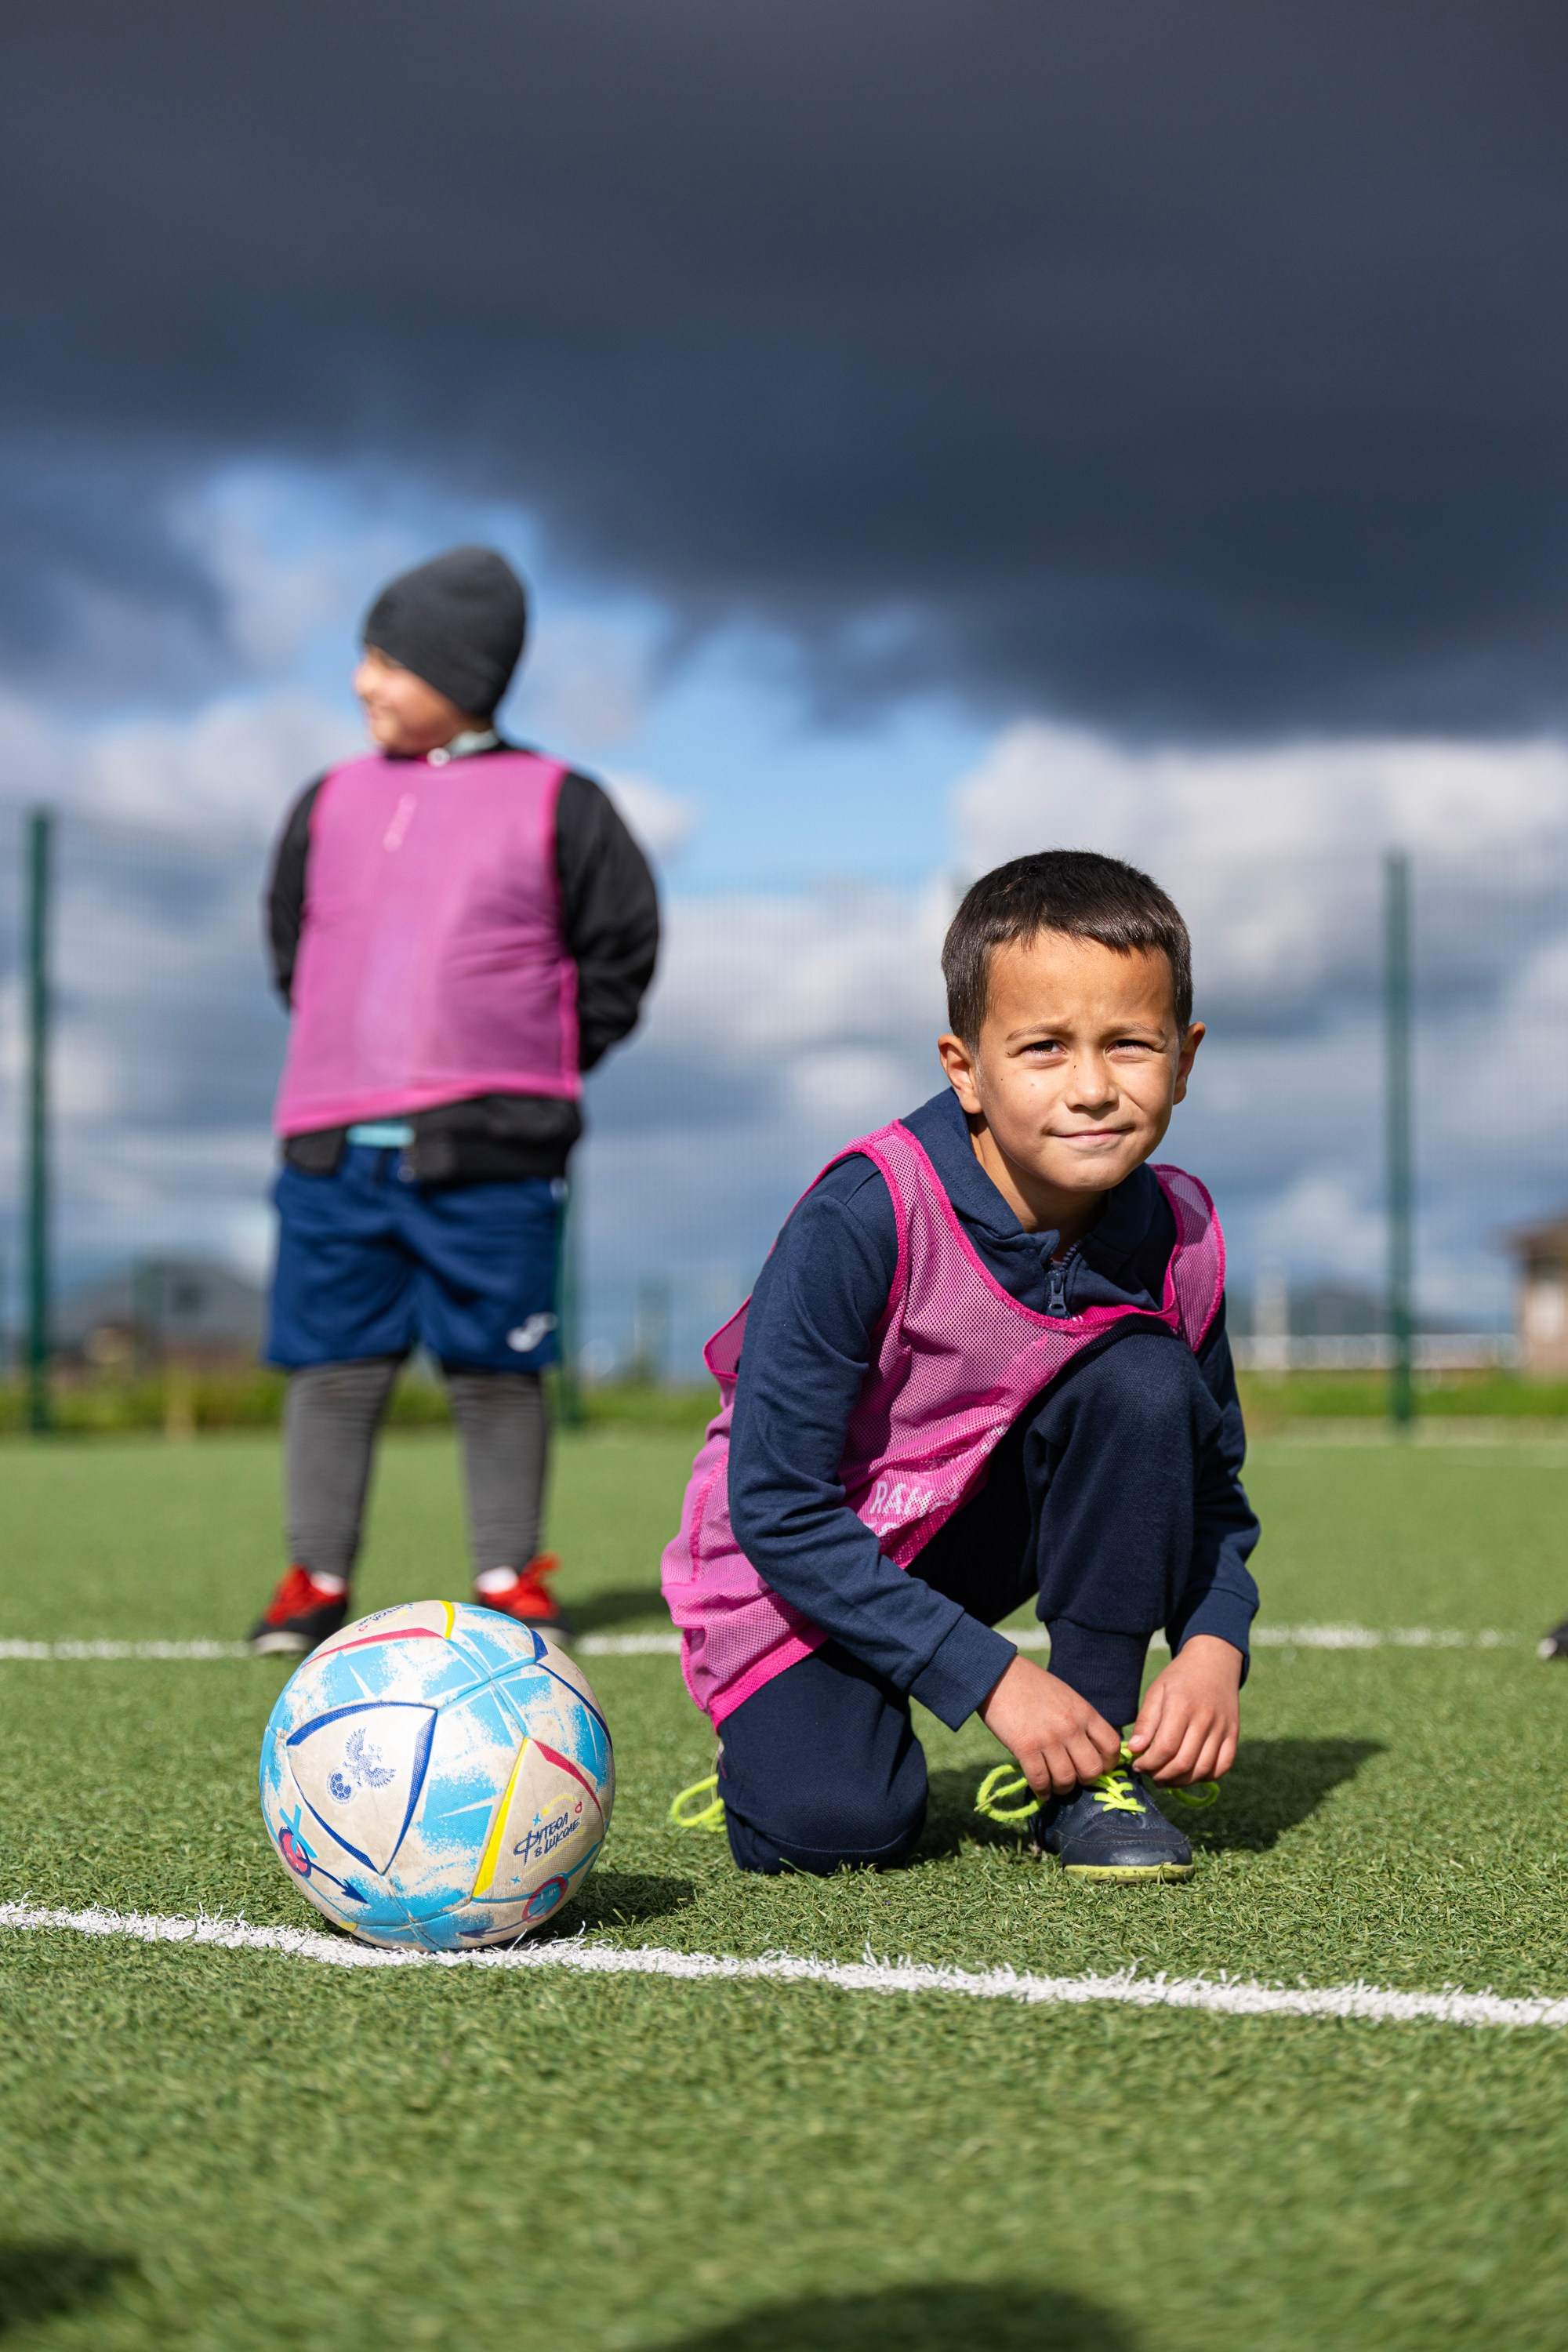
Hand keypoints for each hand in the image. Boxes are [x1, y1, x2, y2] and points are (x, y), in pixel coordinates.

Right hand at [977, 1655, 1122, 1796]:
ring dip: (1062, 1788)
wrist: (1000, 1675)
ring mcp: (1048, 1739)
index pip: (1112, 1746)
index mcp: (1084, 1712)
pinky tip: (1041, 1791)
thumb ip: (1081, 1721)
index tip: (1098, 1767)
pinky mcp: (1025, 1748)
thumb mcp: (1067, 1697)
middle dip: (1085, 1780)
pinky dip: (1042, 1791)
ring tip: (1055, 1786)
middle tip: (1075, 1778)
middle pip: (1092, 1770)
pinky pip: (1040, 1780)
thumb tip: (1089, 1749)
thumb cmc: (1033, 1685)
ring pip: (1066, 1780)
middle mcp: (1070, 1727)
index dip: (1108, 1763)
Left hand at [1126, 1635, 1241, 1786]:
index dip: (1148, 1764)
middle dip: (1162, 1776)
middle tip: (1150, 1774)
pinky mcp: (1234, 1735)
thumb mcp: (1157, 1691)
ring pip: (1202, 1770)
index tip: (1138, 1765)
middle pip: (1184, 1763)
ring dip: (1181, 1781)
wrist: (1214, 1663)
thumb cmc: (1180, 1677)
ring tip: (1166, 1777)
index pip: (1165, 1748)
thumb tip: (1135, 1749)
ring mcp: (1222, 1729)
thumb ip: (1146, 1722)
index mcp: (1182, 1706)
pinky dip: (1204, 1777)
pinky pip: (1222, 1767)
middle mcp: (1205, 1719)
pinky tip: (1189, 1773)